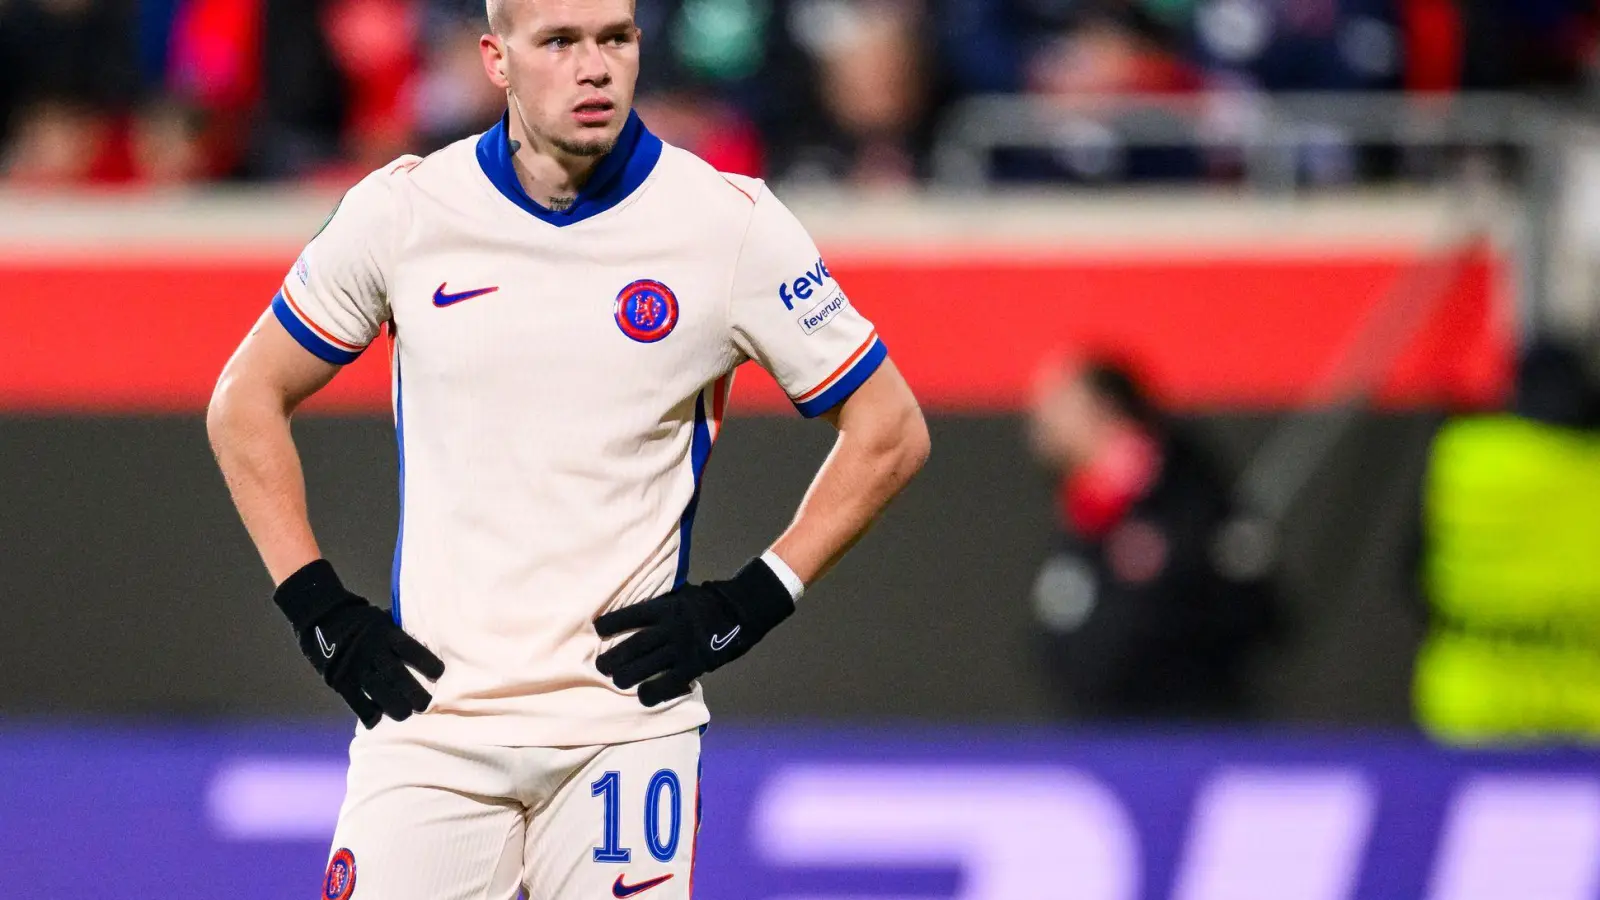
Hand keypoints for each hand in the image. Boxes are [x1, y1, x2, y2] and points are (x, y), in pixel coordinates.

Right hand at [274, 560, 443, 727]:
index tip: (439, 673)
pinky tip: (375, 721)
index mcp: (385, 633)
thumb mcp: (382, 619)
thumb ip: (399, 633)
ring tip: (404, 715)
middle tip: (425, 704)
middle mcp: (372, 650)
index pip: (409, 648)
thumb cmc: (360, 620)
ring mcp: (354, 665)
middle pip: (396, 674)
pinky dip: (365, 712)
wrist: (321, 616)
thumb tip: (429, 643)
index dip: (425, 661)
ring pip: (377, 689)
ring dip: (393, 705)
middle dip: (412, 691)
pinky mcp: (339, 678)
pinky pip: (354, 699)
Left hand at [595, 559, 794, 706]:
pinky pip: (671, 681)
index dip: (612, 624)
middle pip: (635, 644)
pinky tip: (643, 697)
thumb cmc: (709, 602)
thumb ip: (662, 605)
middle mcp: (671, 627)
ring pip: (648, 664)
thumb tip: (638, 610)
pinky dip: (655, 691)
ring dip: (628, 675)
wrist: (742, 609)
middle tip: (600, 666)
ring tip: (617, 681)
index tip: (597, 630)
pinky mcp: (696, 664)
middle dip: (615, 657)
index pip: (632, 615)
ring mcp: (683, 647)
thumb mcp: (683, 595)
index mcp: (667, 607)